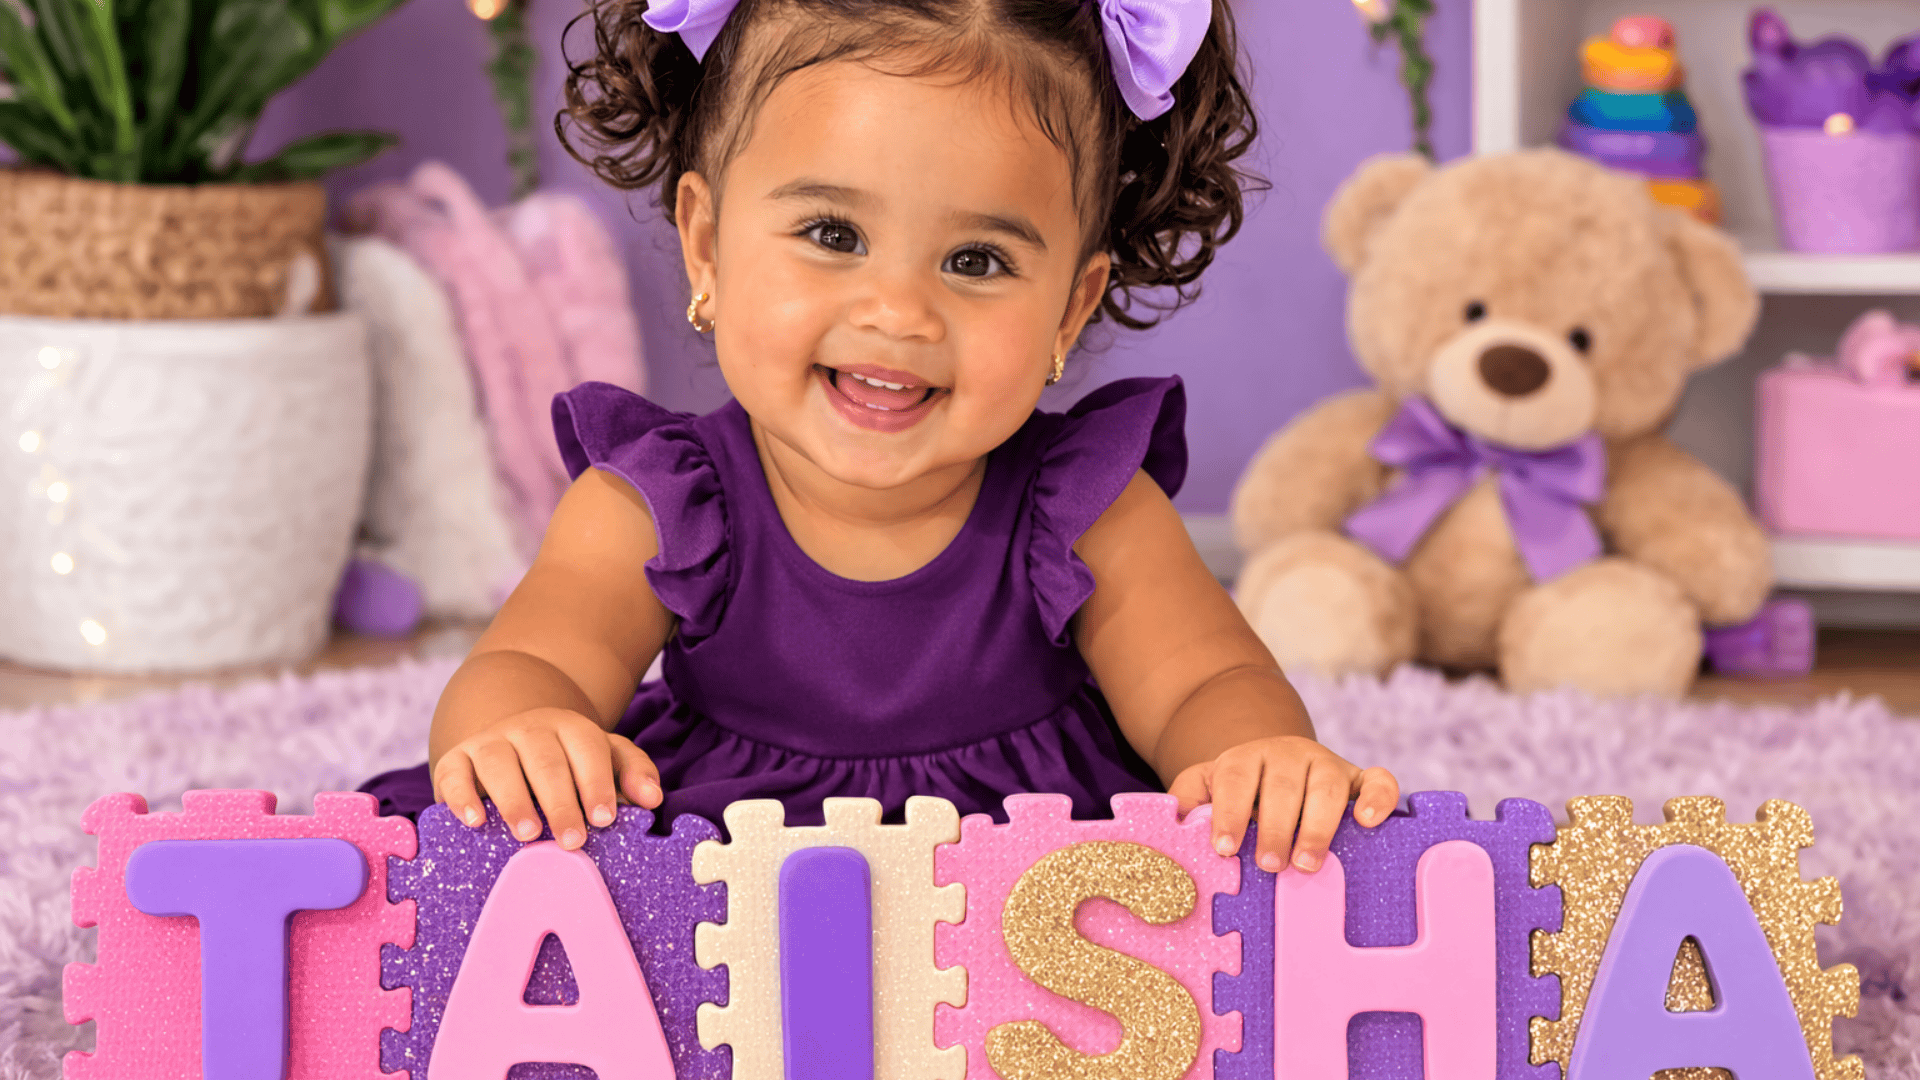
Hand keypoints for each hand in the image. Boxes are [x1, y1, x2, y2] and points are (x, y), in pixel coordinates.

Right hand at [431, 706, 662, 850]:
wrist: (511, 738)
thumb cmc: (566, 762)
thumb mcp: (604, 758)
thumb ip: (632, 773)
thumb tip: (653, 799)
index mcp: (570, 728)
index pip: (587, 749)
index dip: (597, 783)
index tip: (606, 818)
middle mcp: (529, 728)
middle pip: (546, 761)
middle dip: (561, 802)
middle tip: (573, 840)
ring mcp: (490, 741)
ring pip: (500, 764)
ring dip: (514, 800)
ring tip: (529, 834)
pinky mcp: (456, 759)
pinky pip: (455, 774)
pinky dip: (462, 797)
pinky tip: (475, 821)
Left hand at [1168, 735, 1397, 873]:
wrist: (1273, 768)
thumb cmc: (1237, 795)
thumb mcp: (1204, 790)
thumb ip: (1187, 802)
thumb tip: (1174, 824)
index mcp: (1245, 759)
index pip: (1236, 780)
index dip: (1229, 813)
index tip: (1224, 848)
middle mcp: (1287, 755)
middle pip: (1283, 785)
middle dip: (1275, 827)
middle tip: (1270, 865)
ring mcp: (1325, 764)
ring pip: (1326, 785)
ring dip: (1317, 825)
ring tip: (1307, 863)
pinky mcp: (1358, 777)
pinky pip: (1377, 780)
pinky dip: (1377, 798)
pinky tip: (1367, 822)